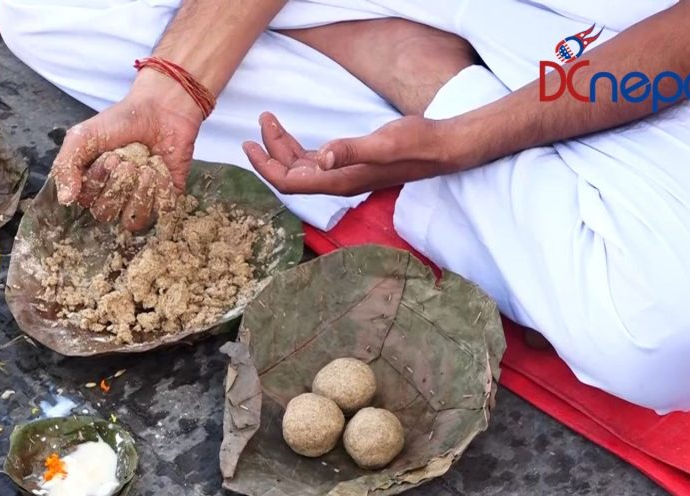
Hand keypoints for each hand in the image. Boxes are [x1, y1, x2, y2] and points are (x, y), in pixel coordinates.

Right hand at [51, 72, 202, 225]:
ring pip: (133, 220)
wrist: (160, 108)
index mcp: (91, 186)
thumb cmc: (119, 122)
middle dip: (118, 184)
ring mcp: (140, 201)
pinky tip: (160, 168)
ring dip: (140, 190)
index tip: (109, 157)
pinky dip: (161, 187)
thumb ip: (66, 165)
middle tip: (127, 161)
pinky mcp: (165, 200)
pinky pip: (161, 211)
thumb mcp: (83, 136)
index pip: (88, 204)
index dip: (99, 182)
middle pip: (107, 214)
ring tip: (146, 166)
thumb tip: (65, 200)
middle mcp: (114, 198)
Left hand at [243, 112, 458, 196]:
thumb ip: (351, 150)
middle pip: (290, 174)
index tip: (247, 145)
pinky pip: (314, 162)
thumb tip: (322, 158)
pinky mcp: (351, 165)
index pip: (289, 182)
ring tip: (268, 120)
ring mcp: (343, 175)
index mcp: (339, 181)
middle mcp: (337, 182)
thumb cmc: (416, 144)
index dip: (264, 167)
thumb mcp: (383, 143)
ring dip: (281, 146)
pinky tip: (290, 135)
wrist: (442, 147)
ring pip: (300, 167)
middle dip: (269, 151)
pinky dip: (297, 148)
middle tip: (259, 121)